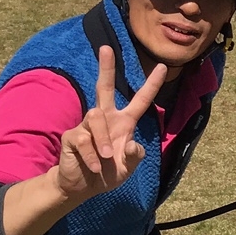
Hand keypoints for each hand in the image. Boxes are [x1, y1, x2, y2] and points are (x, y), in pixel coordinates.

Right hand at [55, 46, 166, 201]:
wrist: (82, 187)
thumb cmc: (108, 173)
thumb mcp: (128, 167)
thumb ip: (134, 156)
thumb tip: (132, 144)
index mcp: (124, 122)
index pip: (141, 100)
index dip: (152, 84)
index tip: (162, 66)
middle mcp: (106, 119)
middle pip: (105, 87)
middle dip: (106, 68)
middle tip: (106, 48)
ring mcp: (87, 126)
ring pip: (96, 117)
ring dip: (103, 140)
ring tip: (107, 159)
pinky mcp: (72, 136)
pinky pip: (84, 139)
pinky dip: (92, 156)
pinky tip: (95, 167)